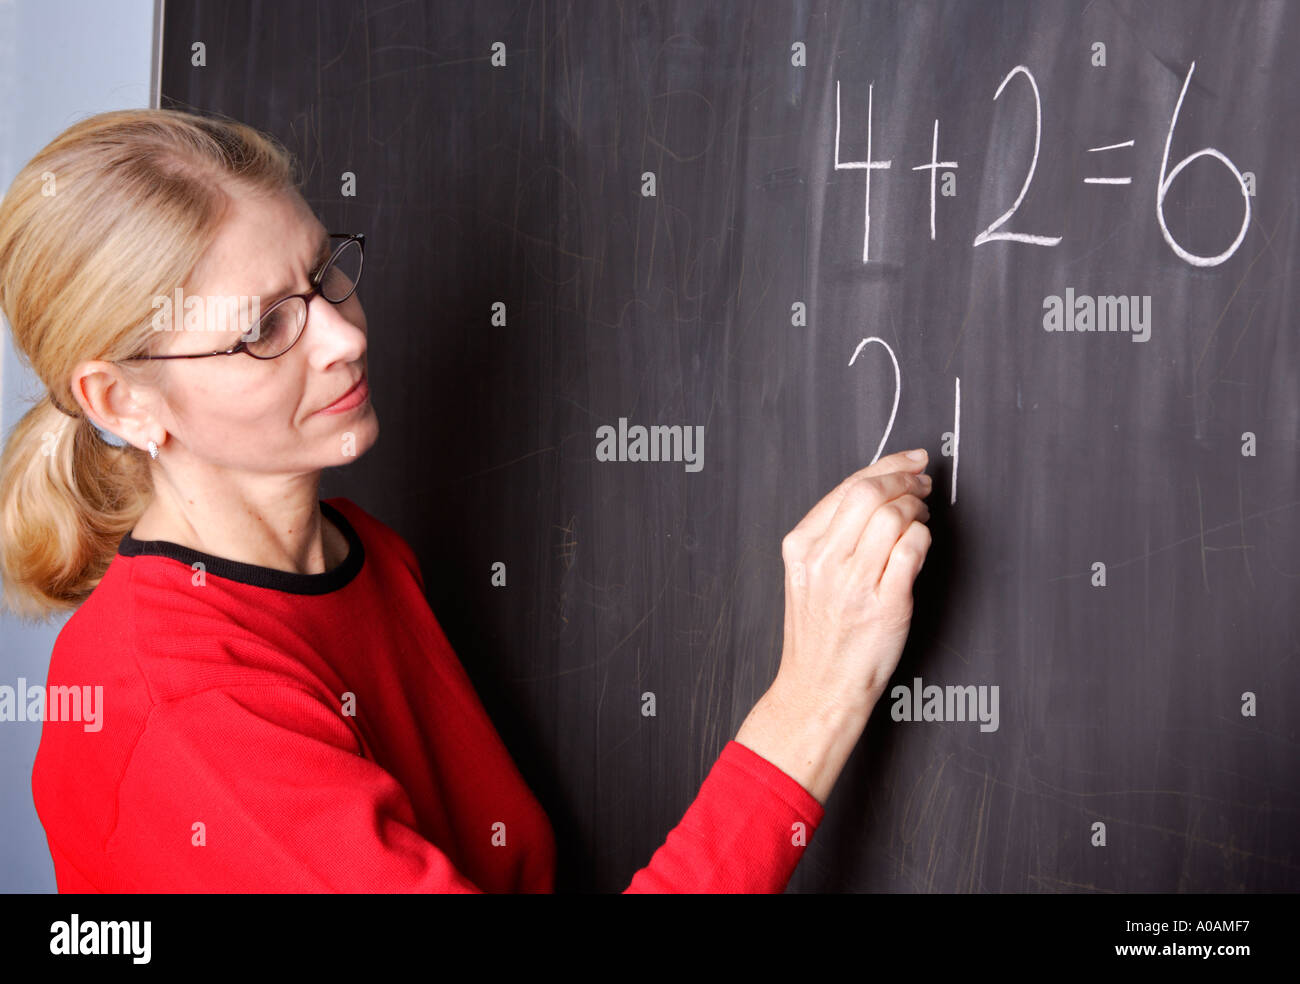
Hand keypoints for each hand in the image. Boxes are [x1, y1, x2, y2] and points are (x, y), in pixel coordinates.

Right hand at [774, 448, 932, 722]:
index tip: (909, 461)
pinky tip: (921, 543)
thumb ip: (834, 535)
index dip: (887, 466)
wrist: (819, 687)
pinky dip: (923, 538)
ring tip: (922, 516)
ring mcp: (853, 582)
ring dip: (917, 509)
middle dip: (904, 479)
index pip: (847, 486)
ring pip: (893, 517)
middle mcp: (824, 560)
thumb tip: (879, 491)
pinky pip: (912, 550)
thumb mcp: (807, 575)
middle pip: (869, 493)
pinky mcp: (885, 604)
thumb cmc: (819, 634)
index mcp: (802, 546)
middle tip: (922, 483)